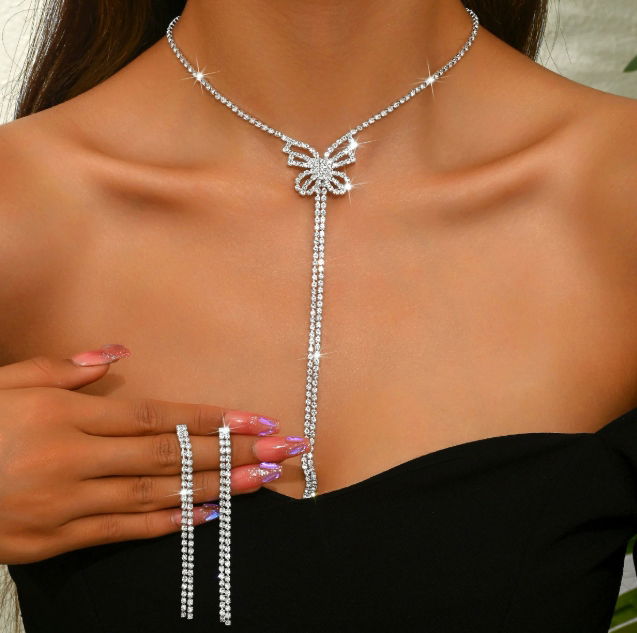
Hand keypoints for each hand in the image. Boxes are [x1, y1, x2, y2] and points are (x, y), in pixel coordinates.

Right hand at [0, 345, 307, 563]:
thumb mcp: (11, 380)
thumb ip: (69, 369)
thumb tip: (120, 354)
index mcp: (68, 416)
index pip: (156, 416)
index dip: (209, 418)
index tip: (253, 418)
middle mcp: (76, 458)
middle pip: (169, 455)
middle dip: (230, 452)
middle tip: (279, 449)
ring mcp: (67, 503)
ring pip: (156, 494)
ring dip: (214, 487)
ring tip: (259, 481)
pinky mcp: (55, 539)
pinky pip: (122, 530)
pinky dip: (167, 523)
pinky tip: (206, 515)